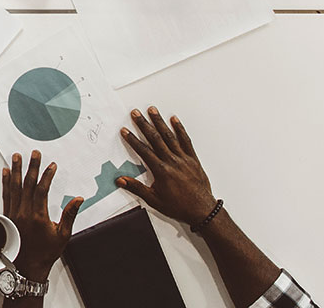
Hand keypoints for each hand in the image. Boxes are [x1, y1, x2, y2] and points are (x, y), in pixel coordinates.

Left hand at [3, 150, 82, 278]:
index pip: (42, 190)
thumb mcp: (63, 235)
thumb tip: (78, 199)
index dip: (47, 175)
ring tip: (16, 156)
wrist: (27, 266)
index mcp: (38, 216)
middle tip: (34, 153)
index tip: (51, 165)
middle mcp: (24, 212)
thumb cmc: (45, 252)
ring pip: (14, 187)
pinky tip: (5, 172)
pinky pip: (5, 195)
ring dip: (15, 170)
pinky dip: (5, 182)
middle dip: (31, 167)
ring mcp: (14, 213)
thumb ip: (69, 215)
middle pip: (27, 184)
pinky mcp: (7, 216)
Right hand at [118, 107, 216, 225]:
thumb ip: (136, 188)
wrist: (202, 211)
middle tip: (136, 113)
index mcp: (161, 171)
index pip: (144, 151)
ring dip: (159, 122)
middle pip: (155, 139)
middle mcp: (172, 161)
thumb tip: (121, 180)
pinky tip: (175, 120)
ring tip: (152, 110)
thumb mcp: (154, 200)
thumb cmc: (180, 207)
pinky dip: (180, 129)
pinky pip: (186, 141)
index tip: (125, 131)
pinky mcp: (193, 159)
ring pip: (169, 136)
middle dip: (144, 124)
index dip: (133, 140)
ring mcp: (184, 159)